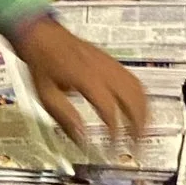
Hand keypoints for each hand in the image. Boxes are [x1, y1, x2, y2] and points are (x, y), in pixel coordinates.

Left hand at [14, 19, 148, 148]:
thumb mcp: (46, 96)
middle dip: (138, 125)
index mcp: (87, 79)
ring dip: (143, 113)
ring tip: (141, 132)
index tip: (113, 149)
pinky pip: (134, 80)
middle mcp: (104, 70)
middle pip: (132, 99)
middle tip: (137, 145)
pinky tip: (138, 110)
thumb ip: (66, 119)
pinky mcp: (112, 63)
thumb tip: (82, 140)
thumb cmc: (42, 64)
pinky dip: (140, 98)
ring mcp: (110, 65)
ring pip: (138, 89)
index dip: (114, 132)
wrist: (43, 36)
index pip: (109, 110)